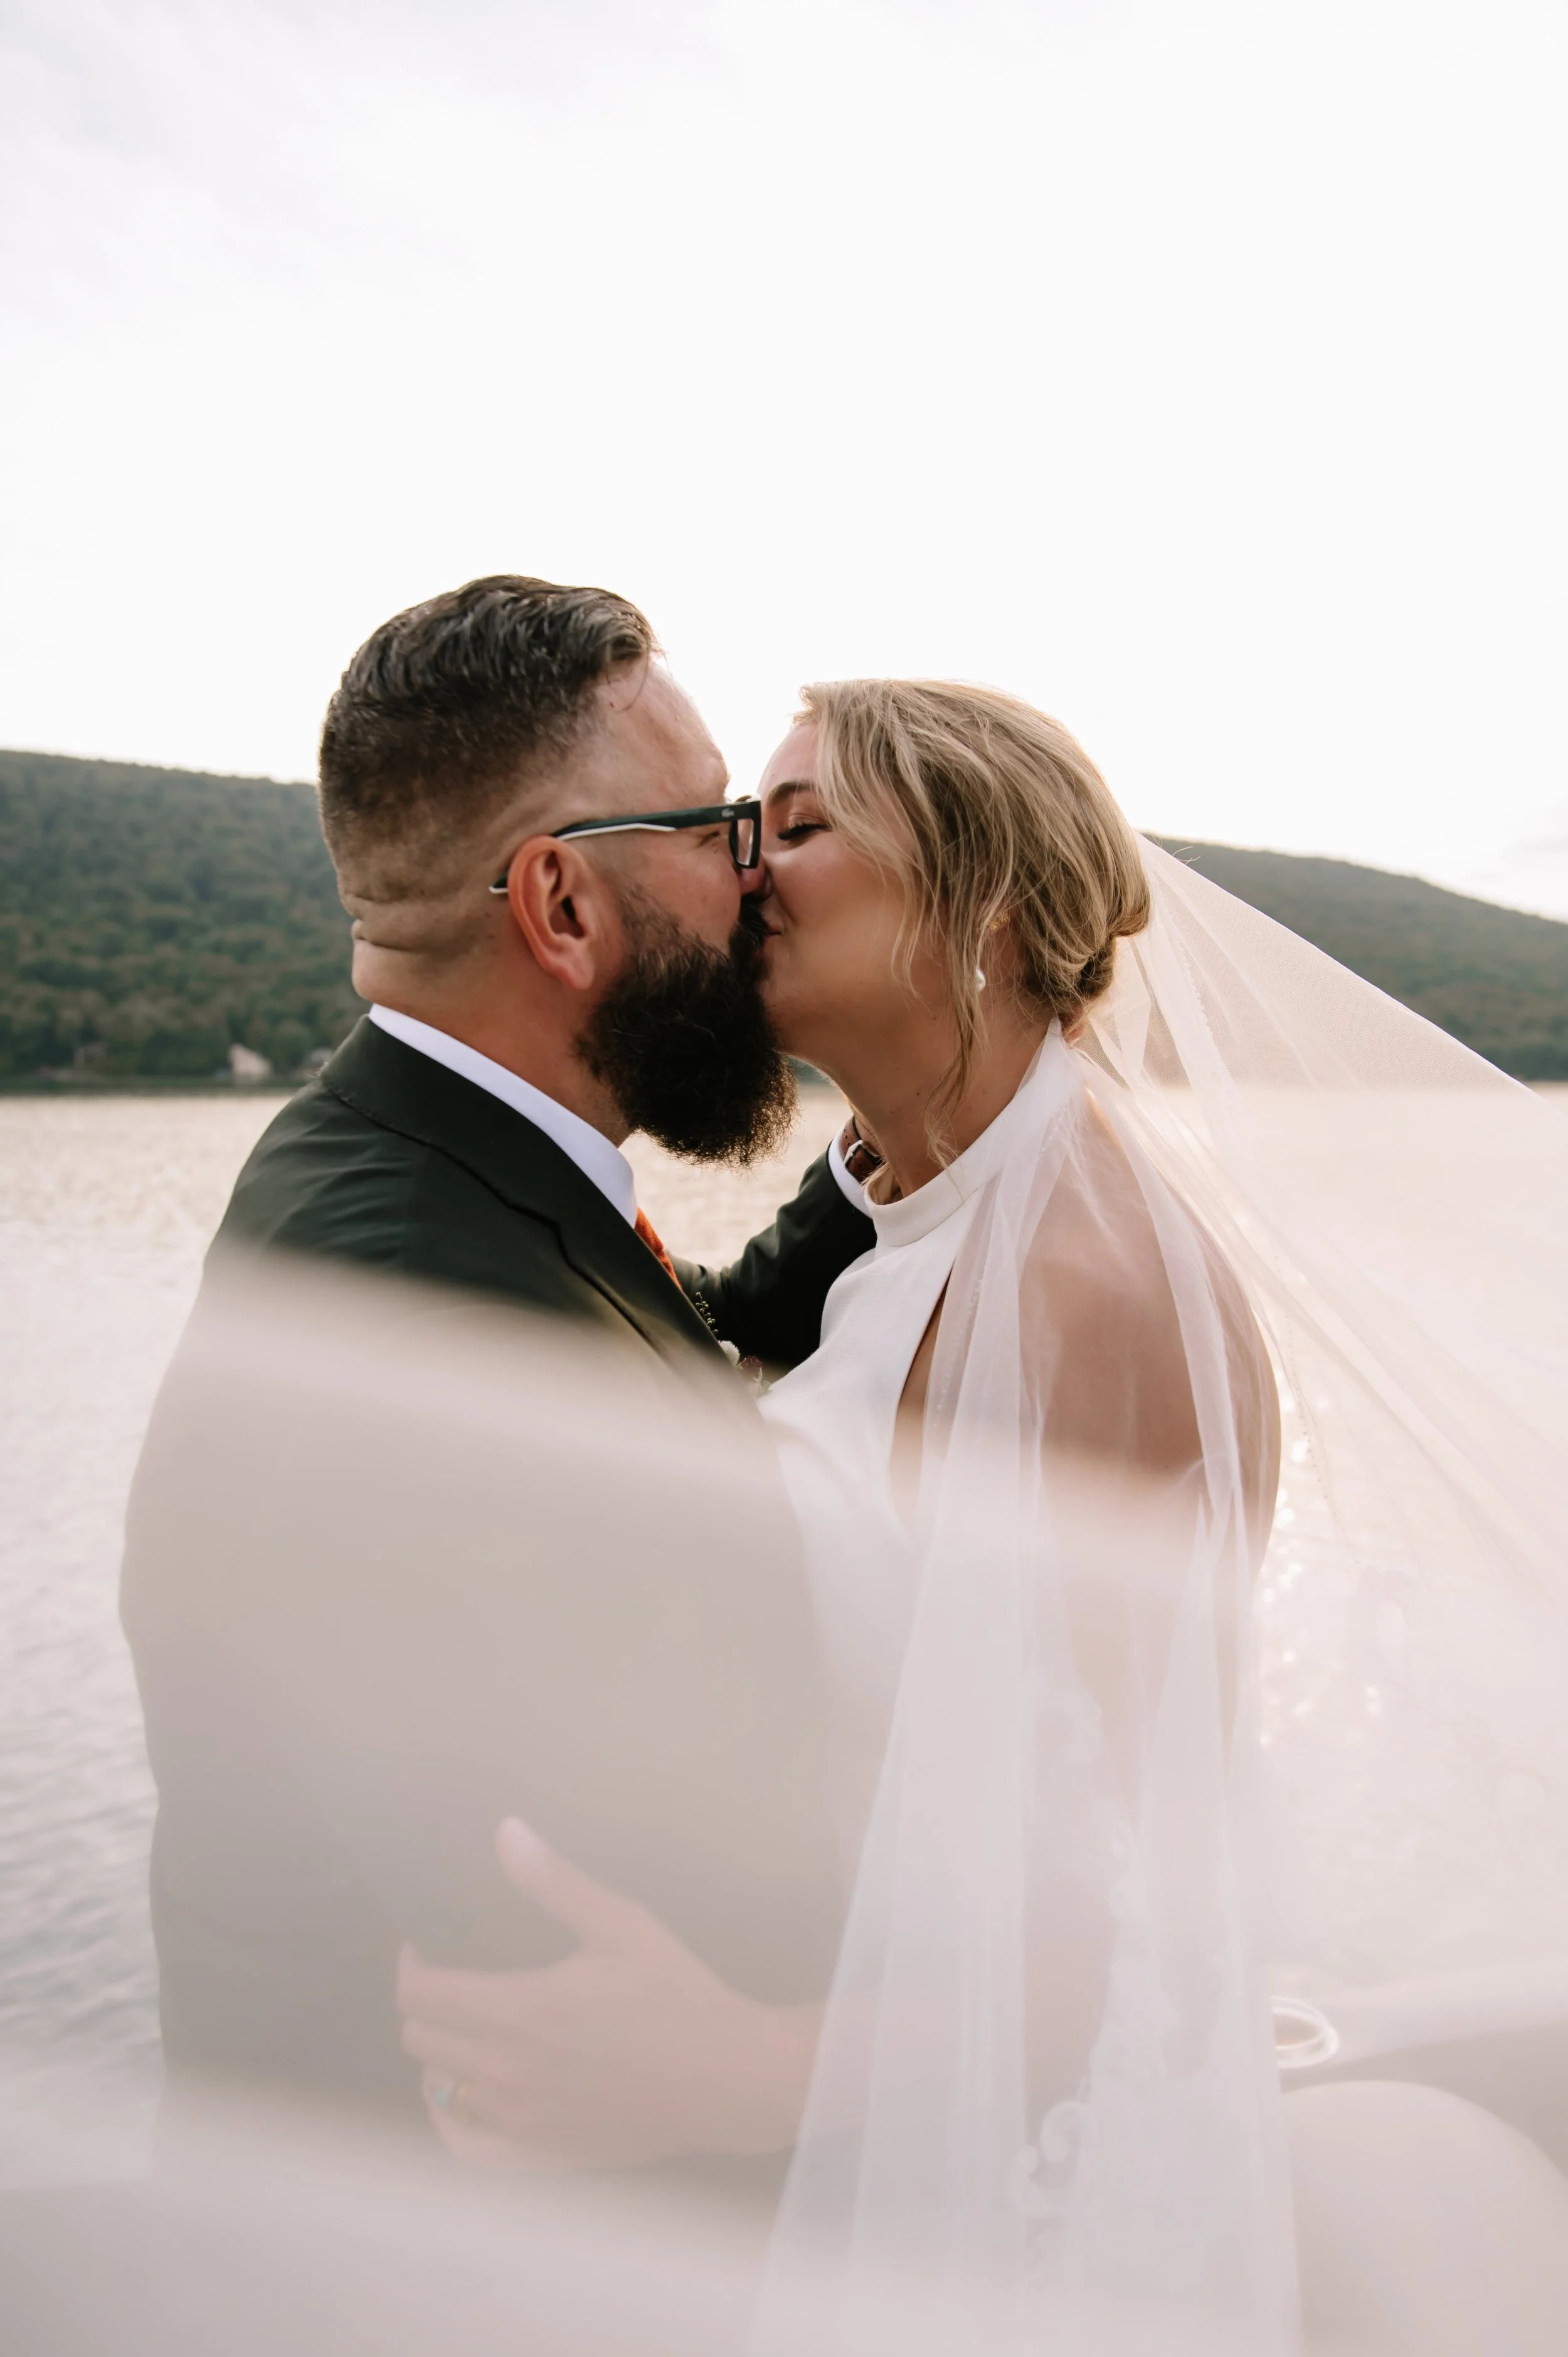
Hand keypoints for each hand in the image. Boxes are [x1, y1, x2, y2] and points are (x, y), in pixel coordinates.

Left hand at [397, 1818, 819, 2171]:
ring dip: (441, 2053)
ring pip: (440, 2089)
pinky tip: (466, 2094)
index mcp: (517, 2012)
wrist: (728, 2079)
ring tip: (467, 2026)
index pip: (421, 1996)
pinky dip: (451, 2117)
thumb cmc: (675, 1994)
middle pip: (421, 2040)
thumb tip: (504, 1832)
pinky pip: (466, 2146)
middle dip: (425, 2004)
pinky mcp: (541, 2156)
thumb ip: (554, 1881)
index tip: (428, 1945)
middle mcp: (505, 2073)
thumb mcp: (619, 1923)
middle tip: (454, 1978)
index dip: (412, 1966)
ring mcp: (521, 2123)